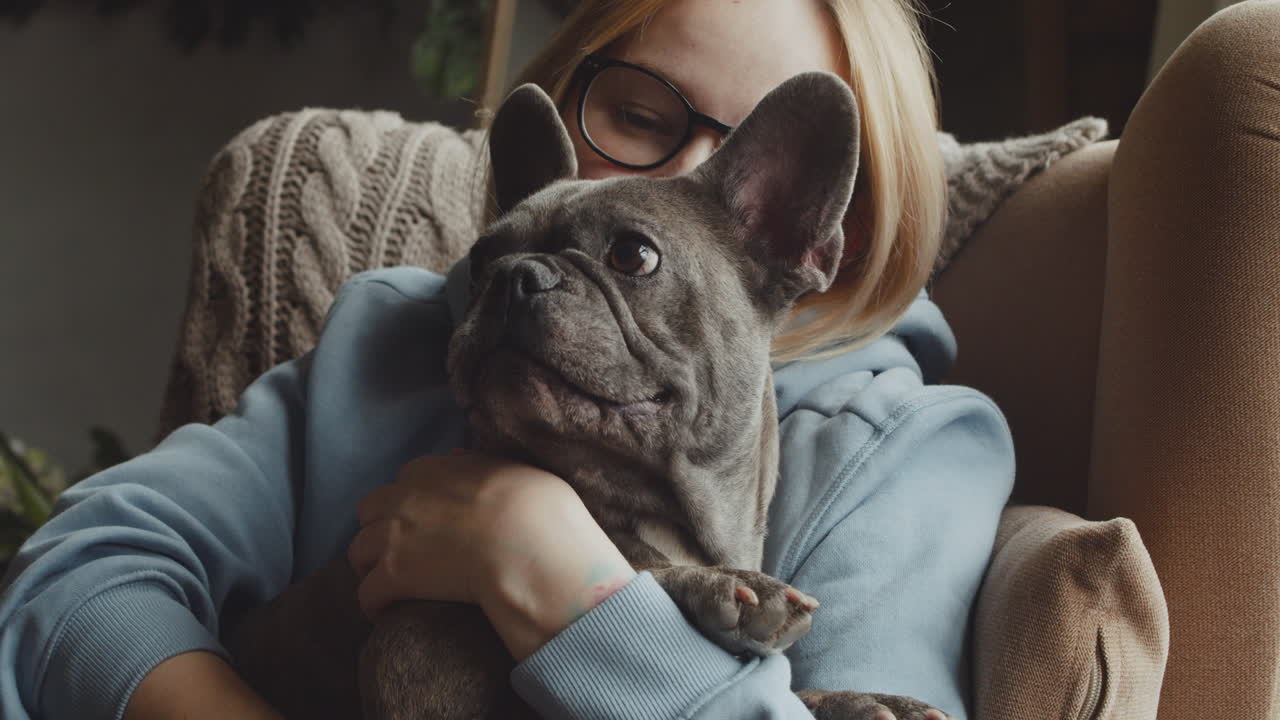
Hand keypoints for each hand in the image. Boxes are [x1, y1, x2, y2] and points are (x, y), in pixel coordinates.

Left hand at [347, 450, 635, 659]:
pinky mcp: (393, 576)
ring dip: (370, 565)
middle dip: (379, 527)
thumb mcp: (515, 471)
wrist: (528, 544)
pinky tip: (388, 614)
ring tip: (390, 584)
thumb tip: (472, 461)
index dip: (413, 499)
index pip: (407, 478)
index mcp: (435, 470)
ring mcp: (394, 536)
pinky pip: (366, 594)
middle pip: (370, 510)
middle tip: (400, 549)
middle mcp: (405, 497)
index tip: (426, 517)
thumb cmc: (536, 509)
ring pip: (358, 551)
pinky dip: (374, 604)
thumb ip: (485, 466)